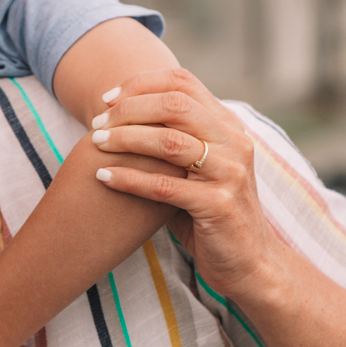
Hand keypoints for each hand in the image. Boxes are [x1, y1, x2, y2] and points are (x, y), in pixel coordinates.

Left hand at [89, 71, 281, 303]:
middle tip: (97, 122)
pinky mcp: (218, 205)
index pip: (183, 83)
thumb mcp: (198, 169)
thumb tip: (120, 117)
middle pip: (175, 105)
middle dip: (129, 109)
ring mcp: (229, 172)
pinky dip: (129, 179)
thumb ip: (173, 142)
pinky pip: (164, 186)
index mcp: (229, 126)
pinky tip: (104, 177)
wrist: (249, 263)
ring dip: (125, 139)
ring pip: (168, 141)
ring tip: (96, 143)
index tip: (108, 99)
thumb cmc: (211, 214)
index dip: (141, 84)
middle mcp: (234, 142)